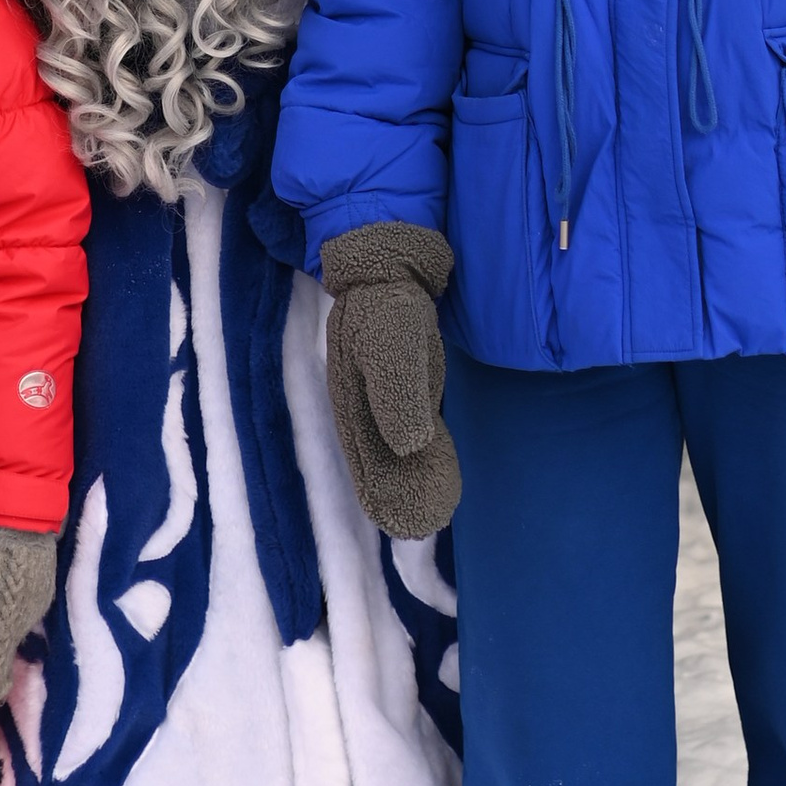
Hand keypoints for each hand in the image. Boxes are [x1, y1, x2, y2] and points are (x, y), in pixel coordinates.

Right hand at [320, 225, 460, 537]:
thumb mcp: (395, 338)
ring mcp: (378, 387)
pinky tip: (432, 462)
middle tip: (418, 528)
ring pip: (388, 443)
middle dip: (393, 492)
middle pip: (374, 455)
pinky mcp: (398, 376)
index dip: (382, 490)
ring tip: (428, 511)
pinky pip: (404, 422)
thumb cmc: (389, 300)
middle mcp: (361, 398)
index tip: (401, 525)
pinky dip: (416, 449)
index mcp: (353, 396)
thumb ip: (400, 390)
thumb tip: (411, 446)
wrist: (389, 257)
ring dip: (404, 475)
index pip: (366, 455)